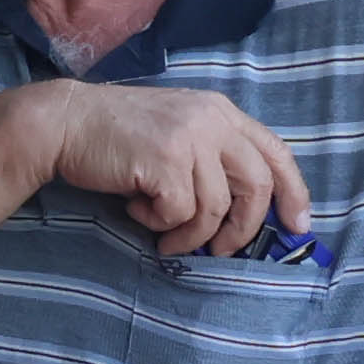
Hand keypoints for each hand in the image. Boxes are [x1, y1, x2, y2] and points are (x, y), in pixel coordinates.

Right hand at [30, 82, 309, 257]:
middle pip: (256, 186)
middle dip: (243, 229)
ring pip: (215, 208)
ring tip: (164, 237)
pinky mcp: (165, 161)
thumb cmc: (117, 135)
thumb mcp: (177, 130)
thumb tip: (243, 207)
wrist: (65, 123)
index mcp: (221, 112)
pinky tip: (136, 210)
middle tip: (219, 251)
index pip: (276, 153)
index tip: (298, 226)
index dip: (294, 193)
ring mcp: (189, 139)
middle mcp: (212, 120)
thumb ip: (212, 153)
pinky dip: (158, 223)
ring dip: (190, 236)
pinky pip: (180, 213)